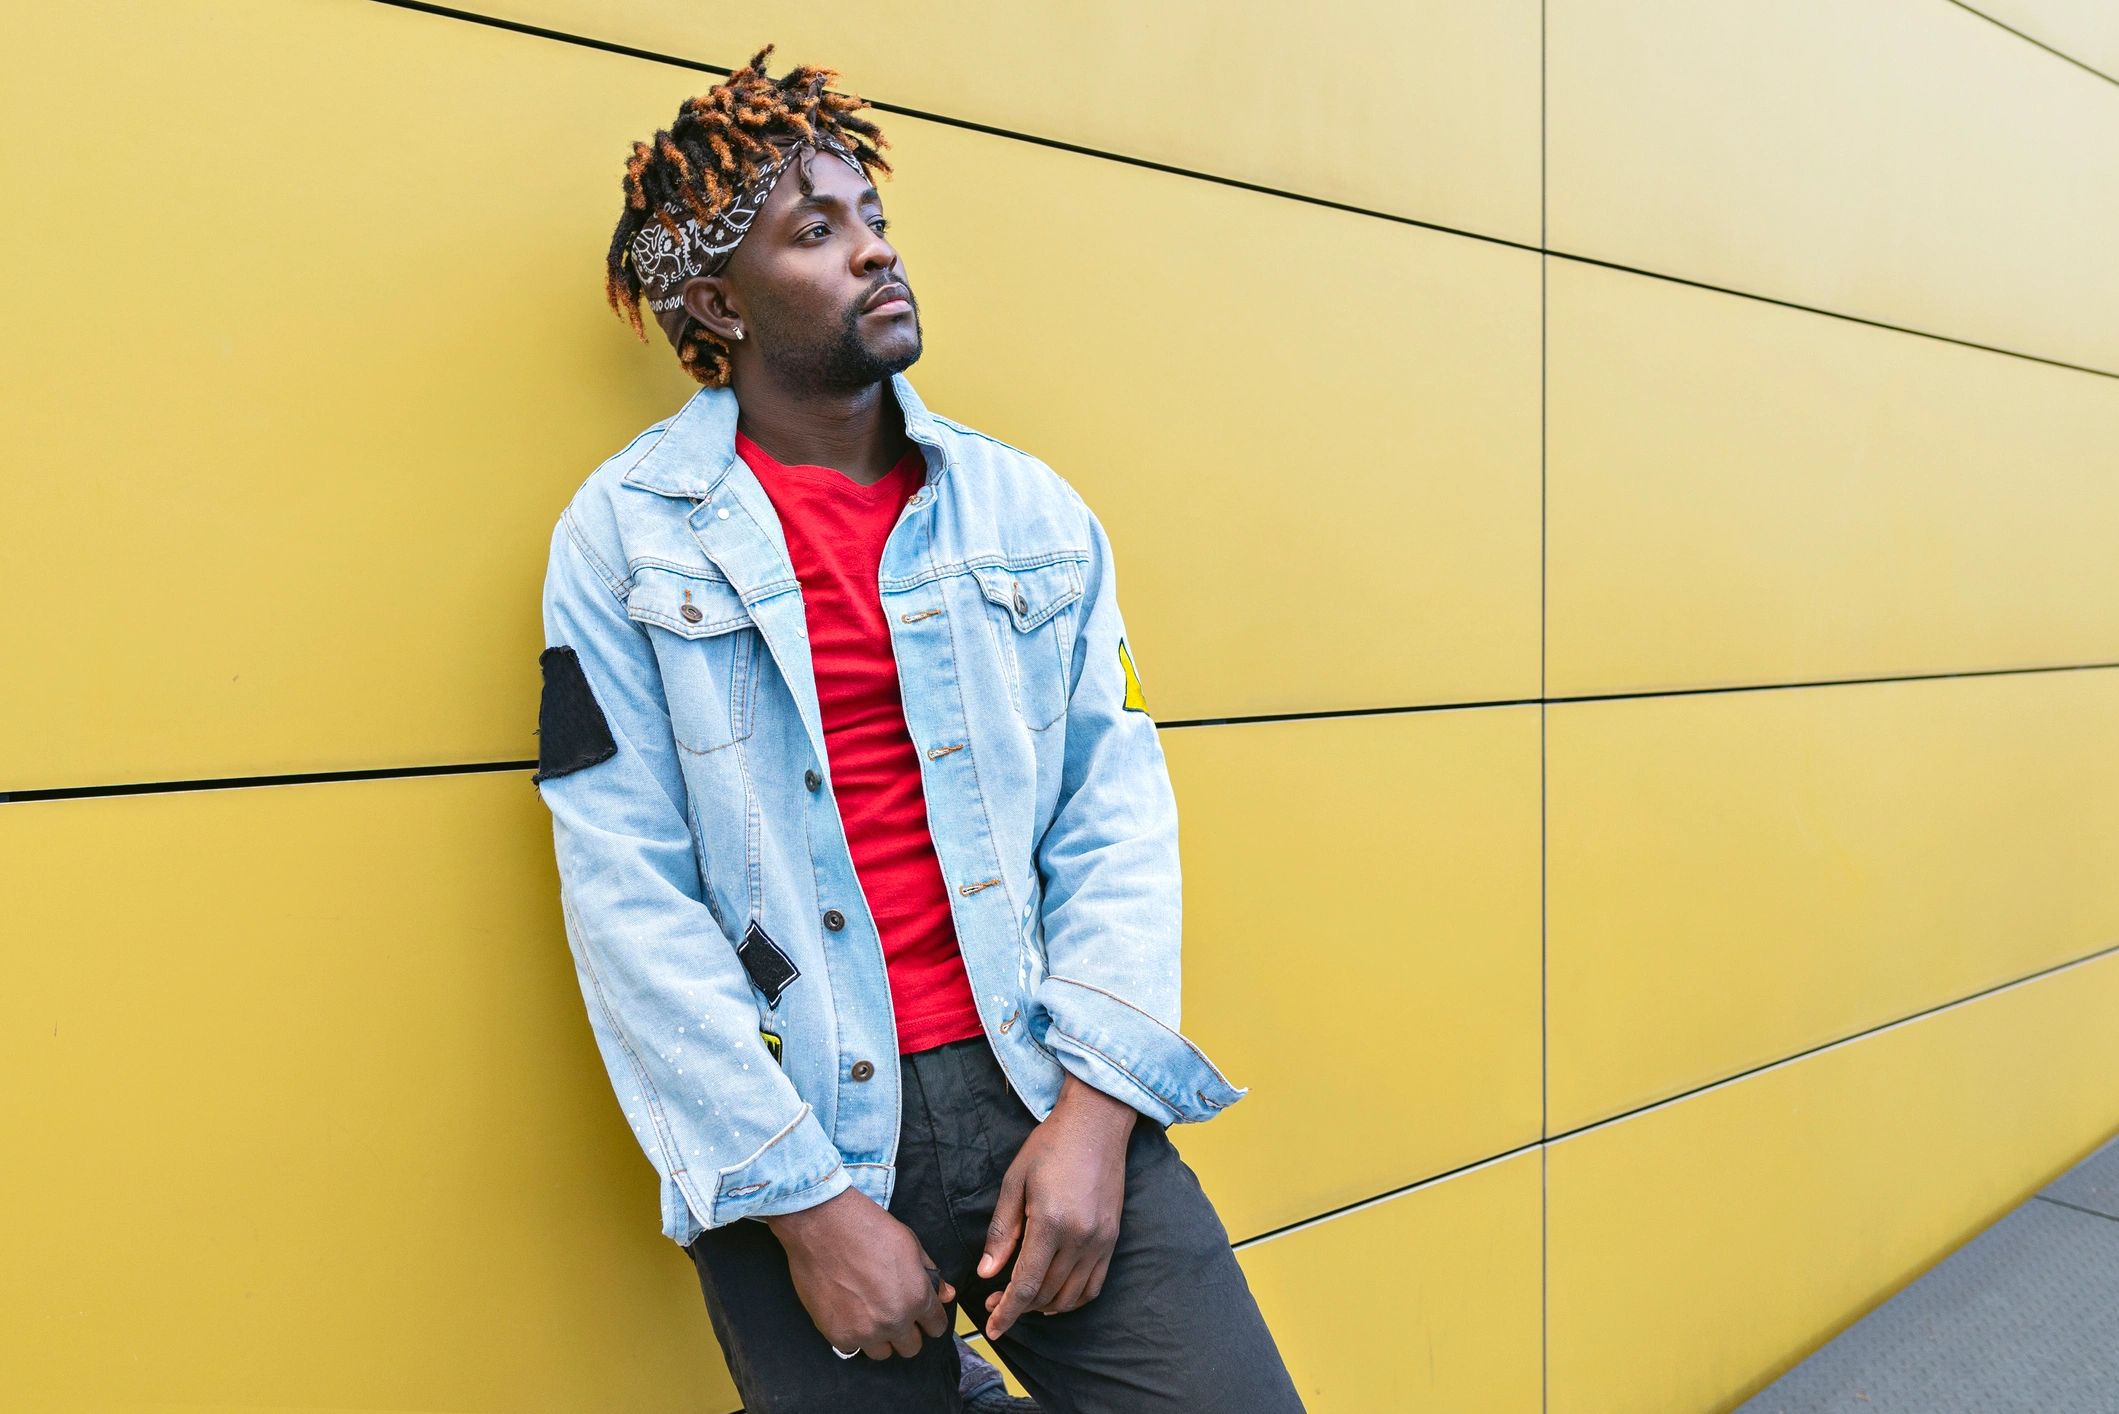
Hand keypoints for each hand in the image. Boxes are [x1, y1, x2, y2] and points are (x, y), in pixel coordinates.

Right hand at [766, 1186, 955, 1359]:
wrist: (822, 1225)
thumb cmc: (867, 1228)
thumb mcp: (910, 1244)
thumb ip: (931, 1275)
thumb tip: (946, 1294)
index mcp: (917, 1298)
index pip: (936, 1327)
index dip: (930, 1318)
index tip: (921, 1313)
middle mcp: (894, 1321)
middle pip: (911, 1347)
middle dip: (907, 1330)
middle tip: (893, 1311)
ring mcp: (865, 1332)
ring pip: (883, 1353)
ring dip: (881, 1338)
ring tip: (870, 1314)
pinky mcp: (837, 1335)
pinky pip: (854, 1348)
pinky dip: (854, 1336)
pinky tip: (849, 1313)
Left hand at [977, 1073, 1136, 1339]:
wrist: (1097, 1124)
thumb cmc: (1050, 1146)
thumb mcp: (1014, 1182)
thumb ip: (1002, 1232)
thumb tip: (986, 1272)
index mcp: (1050, 1223)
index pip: (1026, 1284)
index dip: (1007, 1312)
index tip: (992, 1329)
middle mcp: (1080, 1238)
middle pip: (1047, 1294)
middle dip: (1019, 1308)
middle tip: (995, 1304)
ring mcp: (1101, 1240)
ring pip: (1071, 1295)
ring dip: (1045, 1306)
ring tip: (1022, 1300)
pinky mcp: (1112, 1238)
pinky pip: (1094, 1284)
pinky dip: (1074, 1299)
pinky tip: (1055, 1296)